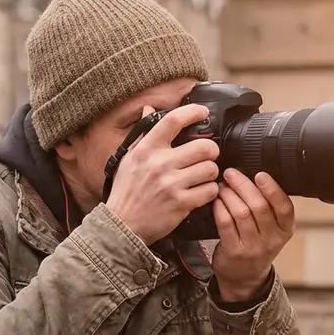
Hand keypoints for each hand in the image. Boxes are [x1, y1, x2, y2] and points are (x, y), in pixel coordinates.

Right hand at [106, 104, 220, 244]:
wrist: (122, 225)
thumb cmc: (126, 191)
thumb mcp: (128, 158)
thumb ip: (142, 134)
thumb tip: (148, 109)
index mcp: (146, 149)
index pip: (173, 120)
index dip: (193, 112)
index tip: (202, 113)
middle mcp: (160, 164)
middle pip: (204, 146)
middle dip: (211, 151)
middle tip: (207, 156)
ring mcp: (171, 185)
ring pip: (210, 169)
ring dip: (210, 172)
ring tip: (202, 176)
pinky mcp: (181, 204)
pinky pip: (210, 191)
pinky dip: (209, 191)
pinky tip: (200, 192)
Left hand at [211, 169, 294, 301]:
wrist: (245, 278)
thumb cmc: (258, 246)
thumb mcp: (273, 230)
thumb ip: (270, 207)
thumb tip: (255, 176)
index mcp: (285, 230)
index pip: (285, 207)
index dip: (273, 189)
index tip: (260, 174)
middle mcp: (272, 239)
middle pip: (260, 206)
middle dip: (244, 185)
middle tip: (231, 173)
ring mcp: (253, 247)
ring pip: (241, 213)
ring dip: (229, 195)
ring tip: (222, 185)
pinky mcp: (234, 251)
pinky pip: (226, 224)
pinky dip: (220, 208)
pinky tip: (217, 200)